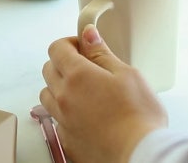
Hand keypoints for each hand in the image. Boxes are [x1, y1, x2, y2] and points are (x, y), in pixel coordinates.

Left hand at [40, 25, 167, 162]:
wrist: (139, 155)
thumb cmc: (139, 116)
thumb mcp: (127, 74)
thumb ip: (102, 53)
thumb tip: (88, 35)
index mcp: (78, 75)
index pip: (57, 48)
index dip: (70, 43)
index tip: (85, 47)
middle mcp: (64, 97)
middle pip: (48, 69)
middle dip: (64, 62)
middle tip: (87, 66)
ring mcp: (63, 121)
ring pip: (48, 95)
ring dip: (60, 87)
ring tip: (85, 91)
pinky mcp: (67, 141)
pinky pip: (57, 119)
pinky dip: (66, 112)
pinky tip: (87, 115)